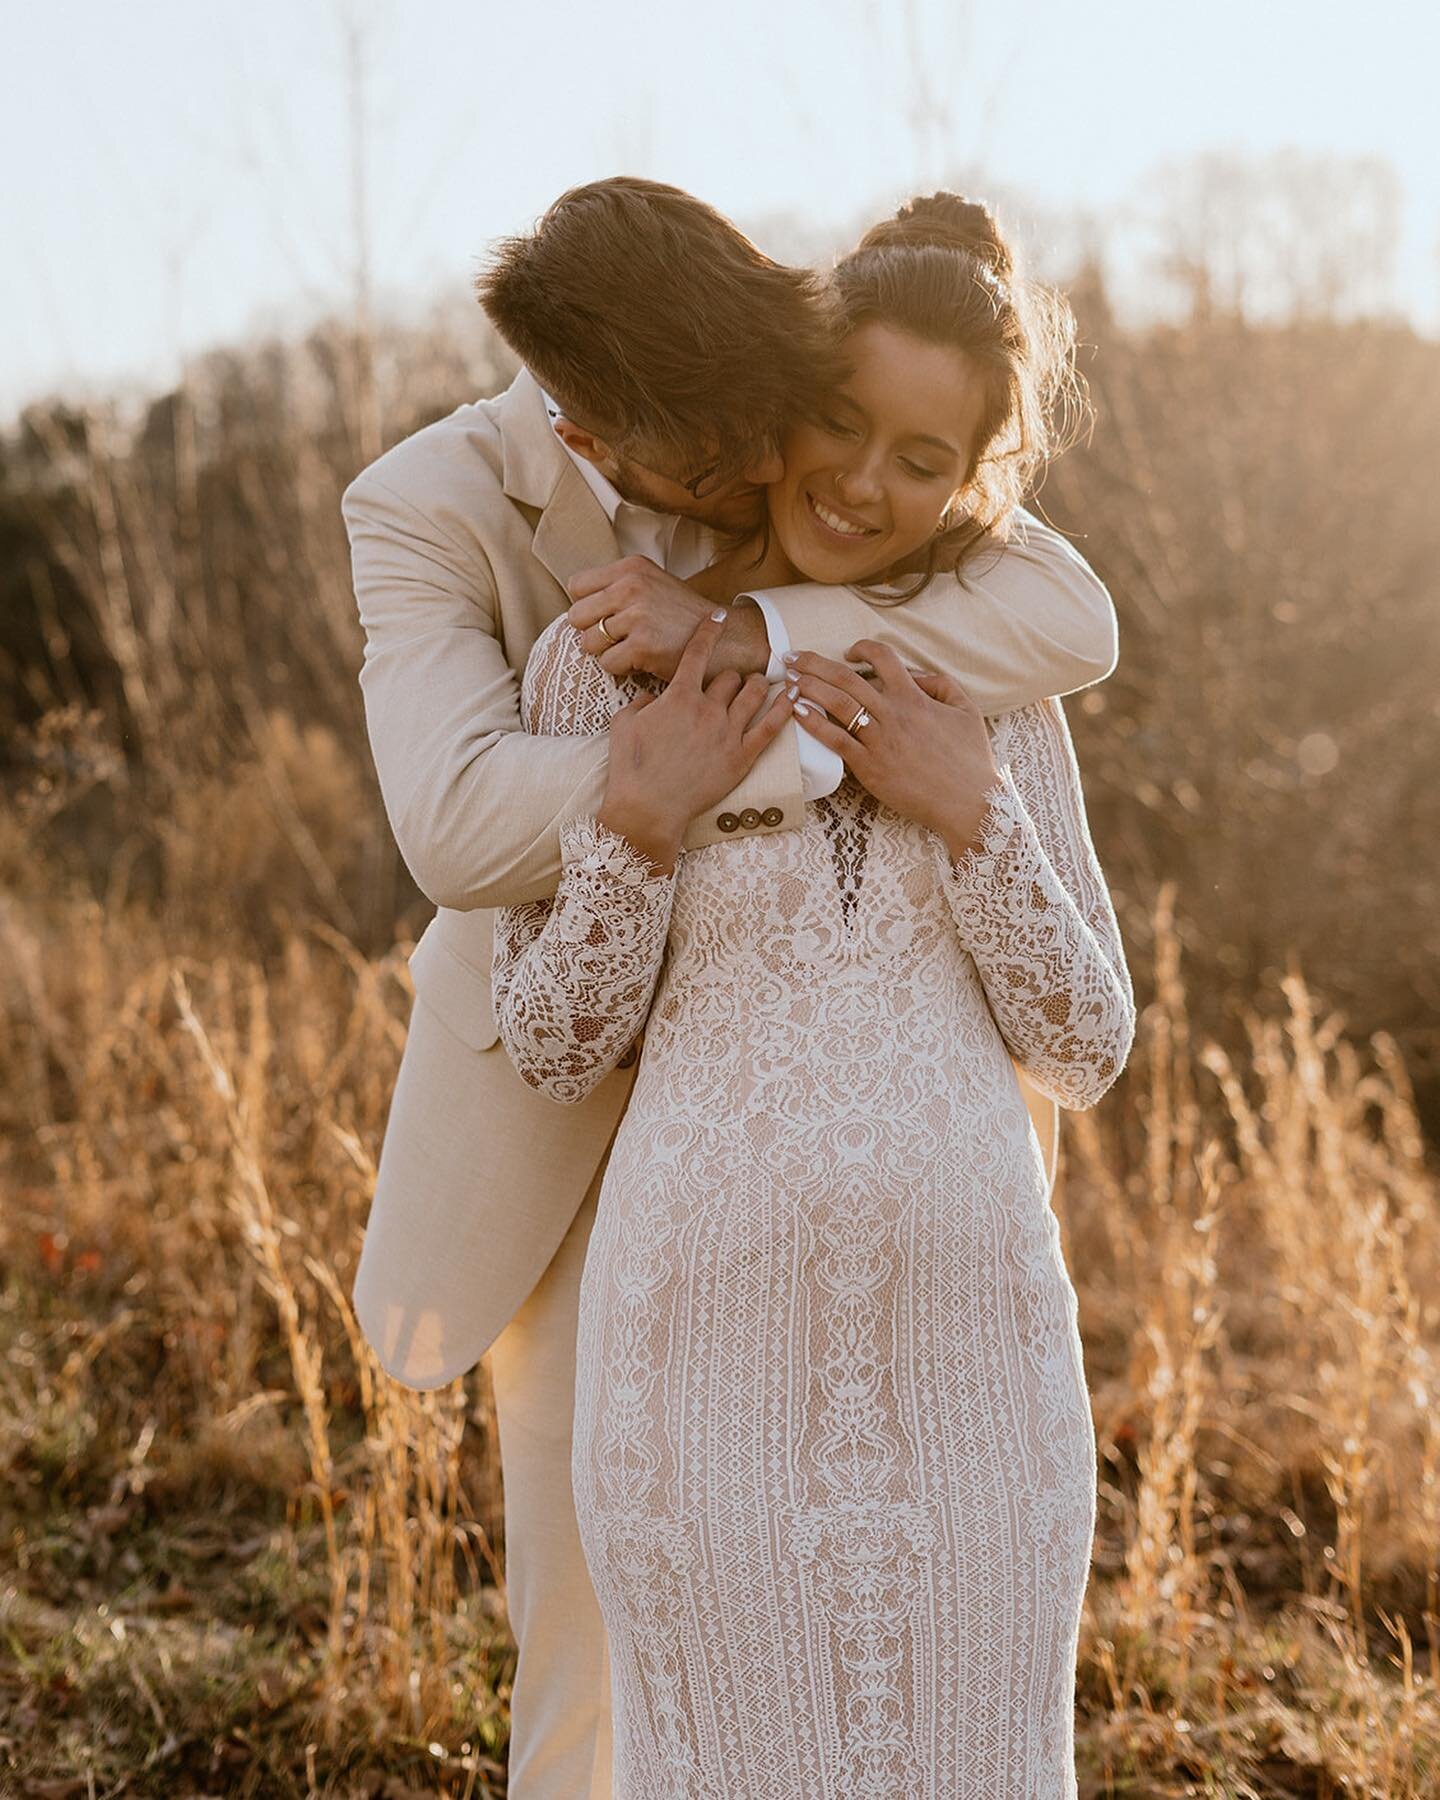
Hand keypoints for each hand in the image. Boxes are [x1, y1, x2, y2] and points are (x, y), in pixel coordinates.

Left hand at [568, 555, 768, 680]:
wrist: (724, 638)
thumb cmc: (681, 616)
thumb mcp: (651, 583)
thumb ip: (615, 587)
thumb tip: (575, 605)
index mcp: (631, 568)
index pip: (576, 586)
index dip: (587, 607)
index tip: (607, 616)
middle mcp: (631, 586)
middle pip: (576, 616)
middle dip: (592, 631)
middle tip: (618, 637)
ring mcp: (637, 616)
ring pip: (589, 643)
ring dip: (607, 652)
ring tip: (632, 648)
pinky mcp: (643, 646)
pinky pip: (607, 664)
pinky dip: (621, 668)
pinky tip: (642, 661)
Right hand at [598, 611, 793, 870]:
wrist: (647, 807)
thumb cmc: (630, 768)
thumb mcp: (624, 724)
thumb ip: (641, 702)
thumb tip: (653, 697)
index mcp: (678, 696)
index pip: (697, 651)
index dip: (709, 629)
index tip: (718, 614)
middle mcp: (707, 708)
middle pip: (730, 675)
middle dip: (730, 674)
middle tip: (729, 682)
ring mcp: (727, 732)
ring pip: (754, 693)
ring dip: (757, 685)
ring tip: (758, 686)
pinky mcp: (742, 757)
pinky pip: (771, 726)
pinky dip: (785, 708)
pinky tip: (794, 696)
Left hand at [783, 639, 1003, 856]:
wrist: (967, 802)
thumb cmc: (970, 759)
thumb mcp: (967, 711)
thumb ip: (942, 685)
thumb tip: (916, 674)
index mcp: (915, 698)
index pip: (883, 657)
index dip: (863, 648)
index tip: (848, 651)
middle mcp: (893, 713)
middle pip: (847, 678)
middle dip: (814, 663)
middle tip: (791, 656)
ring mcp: (879, 740)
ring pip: (837, 704)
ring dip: (809, 688)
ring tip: (788, 680)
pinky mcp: (870, 767)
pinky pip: (836, 741)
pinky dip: (815, 725)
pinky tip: (797, 713)